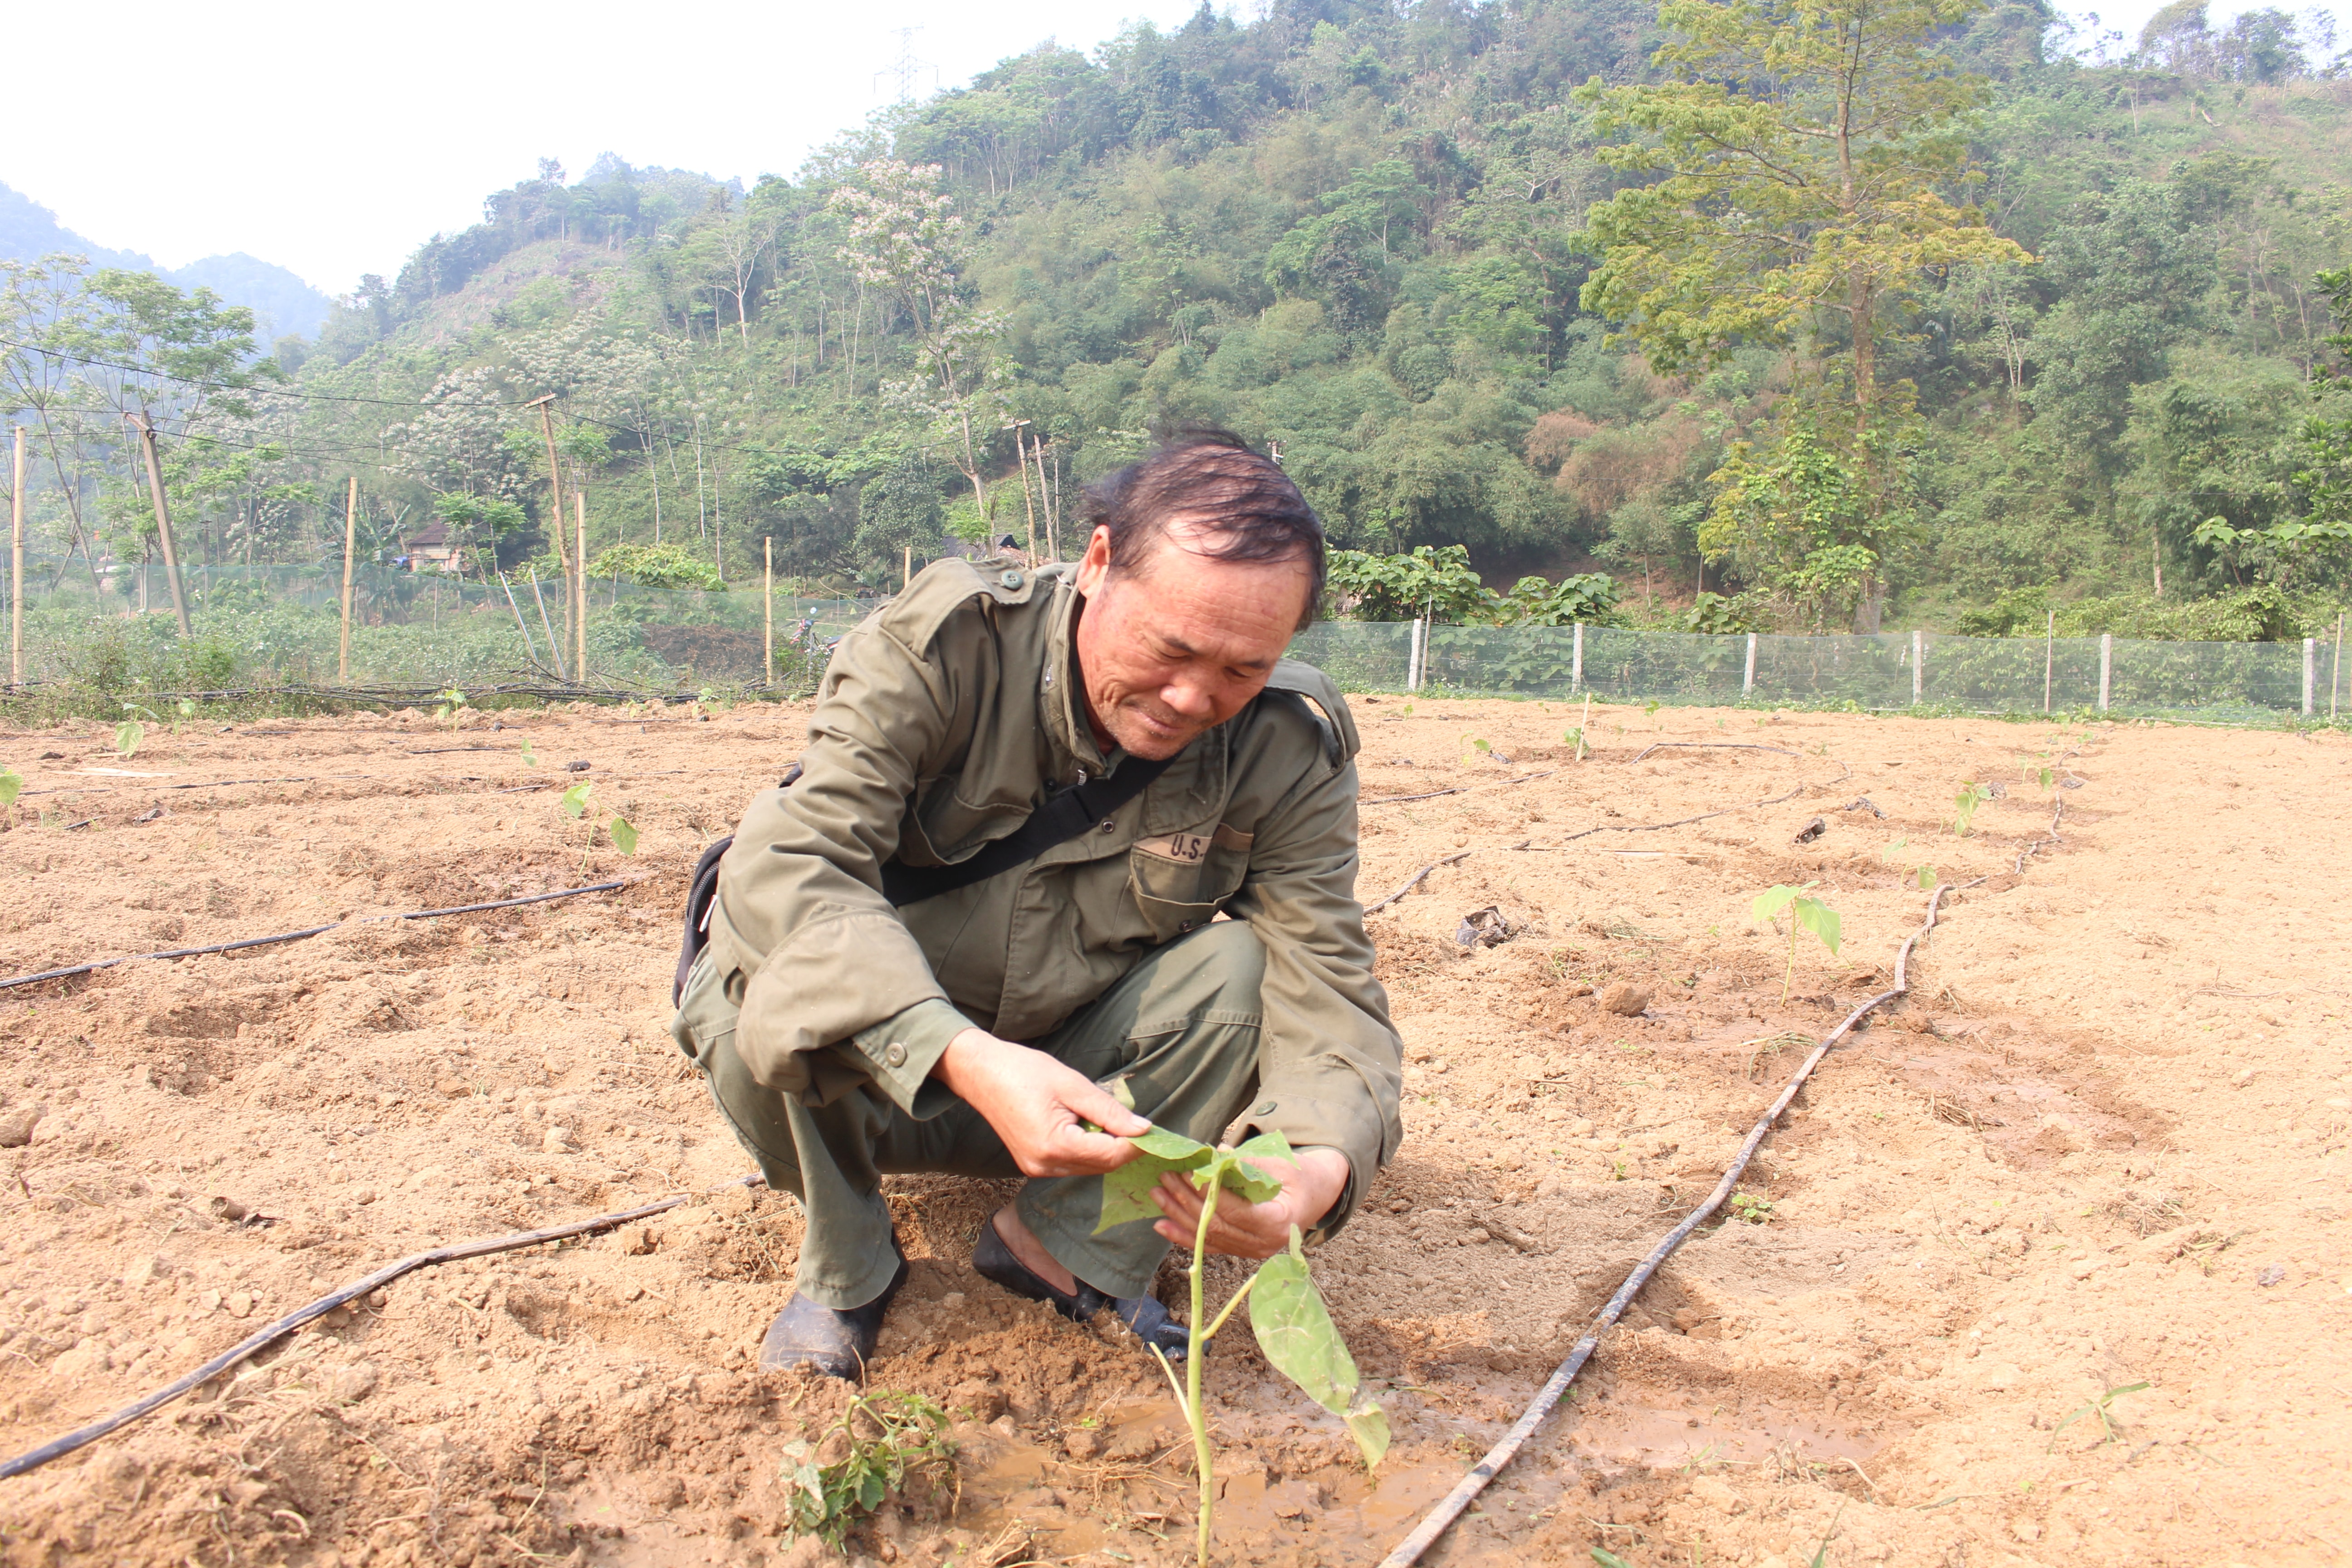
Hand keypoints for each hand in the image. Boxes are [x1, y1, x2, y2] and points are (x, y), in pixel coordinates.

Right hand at [935, 1028, 1147, 1177]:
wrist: (980, 1073)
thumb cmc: (1024, 1071)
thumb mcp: (1072, 1085)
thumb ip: (1109, 1111)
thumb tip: (1143, 1129)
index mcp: (1055, 1146)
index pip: (1111, 1155)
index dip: (1138, 1144)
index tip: (1158, 1131)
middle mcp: (1045, 1165)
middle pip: (1102, 1165)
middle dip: (1125, 1147)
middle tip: (1143, 1125)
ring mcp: (1037, 1168)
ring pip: (1088, 1166)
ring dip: (1106, 1148)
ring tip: (1114, 1121)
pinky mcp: (1032, 1164)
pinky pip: (1071, 1162)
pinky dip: (1087, 1148)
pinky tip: (1089, 1126)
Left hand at [1150, 1146, 1350, 1260]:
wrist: (1318, 1194)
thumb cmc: (1303, 1176)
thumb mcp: (1283, 1164)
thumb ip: (1251, 1163)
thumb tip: (1217, 1156)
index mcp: (1278, 1223)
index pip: (1235, 1211)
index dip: (1209, 1194)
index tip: (1189, 1174)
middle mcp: (1263, 1245)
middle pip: (1216, 1226)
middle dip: (1186, 1202)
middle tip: (1166, 1179)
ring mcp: (1251, 1252)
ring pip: (1208, 1238)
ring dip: (1179, 1216)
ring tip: (1158, 1195)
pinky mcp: (1242, 1250)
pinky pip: (1209, 1246)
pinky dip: (1184, 1235)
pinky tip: (1162, 1224)